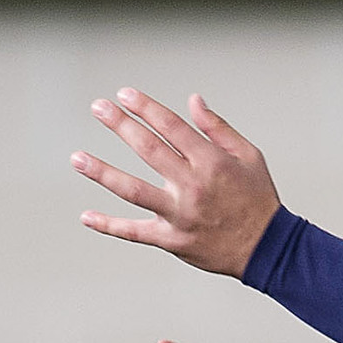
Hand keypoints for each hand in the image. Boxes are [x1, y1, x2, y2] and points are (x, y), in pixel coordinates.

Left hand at [72, 89, 283, 277]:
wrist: (266, 248)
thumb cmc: (257, 197)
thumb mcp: (249, 155)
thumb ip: (218, 128)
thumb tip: (192, 100)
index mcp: (211, 162)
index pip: (172, 127)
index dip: (146, 108)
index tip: (124, 94)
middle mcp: (192, 186)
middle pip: (149, 150)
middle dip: (121, 126)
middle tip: (98, 107)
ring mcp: (179, 215)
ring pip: (133, 191)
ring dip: (103, 172)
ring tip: (76, 157)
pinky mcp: (171, 240)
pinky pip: (134, 233)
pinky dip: (109, 225)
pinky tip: (86, 216)